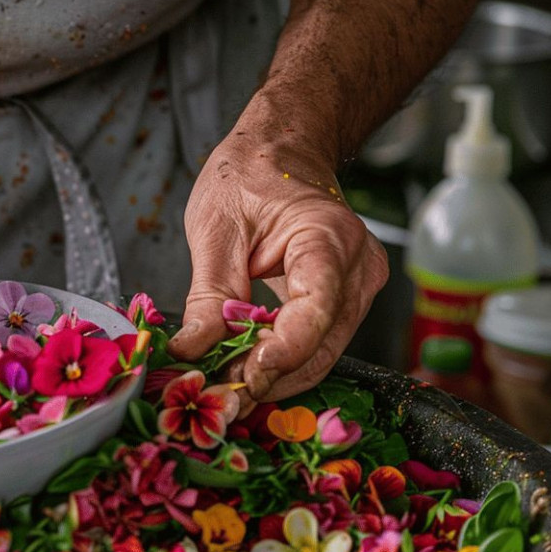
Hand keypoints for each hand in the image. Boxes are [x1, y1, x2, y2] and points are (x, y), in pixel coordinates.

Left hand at [167, 126, 388, 400]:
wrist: (280, 152)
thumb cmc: (248, 177)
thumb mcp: (214, 230)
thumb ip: (208, 297)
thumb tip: (192, 351)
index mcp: (329, 236)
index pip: (317, 308)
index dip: (283, 351)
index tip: (245, 377)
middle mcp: (358, 266)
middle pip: (323, 343)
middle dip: (272, 376)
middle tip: (221, 399)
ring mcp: (358, 286)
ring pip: (323, 353)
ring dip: (275, 376)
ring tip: (224, 389)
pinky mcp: (345, 300)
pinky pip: (318, 343)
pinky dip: (282, 361)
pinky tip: (244, 370)